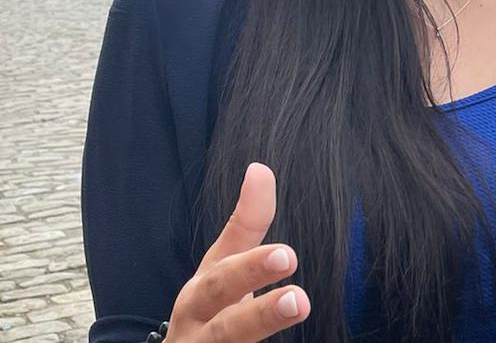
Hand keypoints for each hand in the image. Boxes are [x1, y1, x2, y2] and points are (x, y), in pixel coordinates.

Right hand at [165, 162, 310, 340]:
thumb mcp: (223, 265)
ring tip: (300, 307)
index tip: (288, 255)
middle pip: (224, 329)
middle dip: (259, 314)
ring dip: (262, 333)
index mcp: (200, 298)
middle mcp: (196, 334)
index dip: (252, 269)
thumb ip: (246, 222)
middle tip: (299, 300)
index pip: (223, 280)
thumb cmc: (208, 308)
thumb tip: (261, 168)